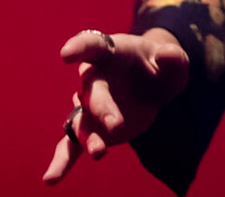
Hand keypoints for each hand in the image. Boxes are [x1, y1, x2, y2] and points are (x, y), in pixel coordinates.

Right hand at [40, 27, 188, 184]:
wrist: (153, 85)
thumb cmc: (161, 66)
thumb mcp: (173, 60)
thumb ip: (172, 58)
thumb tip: (167, 55)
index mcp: (109, 53)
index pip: (91, 46)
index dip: (79, 47)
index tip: (66, 54)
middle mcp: (93, 80)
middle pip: (91, 93)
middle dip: (102, 108)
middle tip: (115, 125)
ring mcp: (89, 106)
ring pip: (81, 122)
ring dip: (88, 138)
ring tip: (99, 152)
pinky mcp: (91, 129)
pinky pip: (72, 146)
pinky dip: (63, 161)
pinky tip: (51, 179)